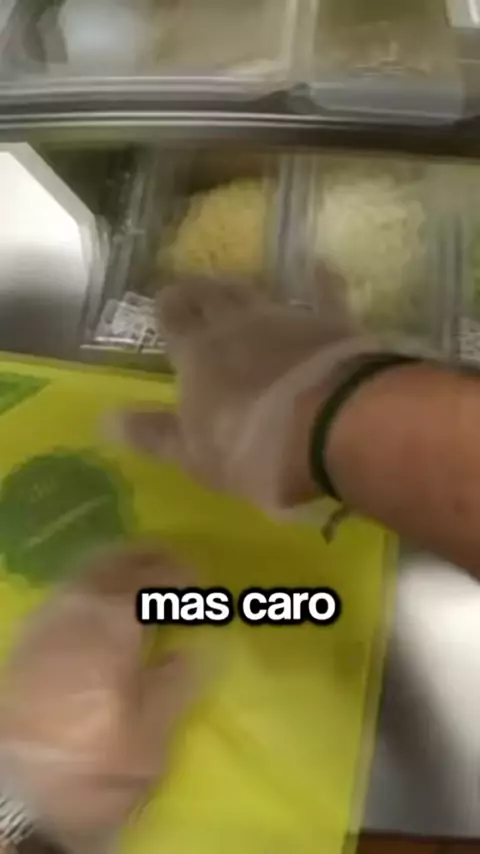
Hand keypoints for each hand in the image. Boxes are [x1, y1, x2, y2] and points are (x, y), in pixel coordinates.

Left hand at [0, 546, 197, 853]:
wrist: (12, 797)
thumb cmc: (91, 767)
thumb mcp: (149, 740)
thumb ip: (176, 686)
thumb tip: (196, 650)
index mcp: (114, 624)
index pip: (153, 581)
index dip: (179, 576)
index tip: (200, 579)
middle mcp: (78, 609)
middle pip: (115, 563)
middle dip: (147, 557)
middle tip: (173, 560)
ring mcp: (47, 621)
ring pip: (85, 572)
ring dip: (117, 565)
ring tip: (140, 574)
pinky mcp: (27, 640)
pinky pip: (66, 591)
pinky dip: (90, 584)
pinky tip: (100, 601)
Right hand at [116, 272, 377, 508]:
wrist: (335, 426)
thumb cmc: (253, 447)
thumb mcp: (193, 454)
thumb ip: (151, 433)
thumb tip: (104, 420)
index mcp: (198, 352)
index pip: (174, 317)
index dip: (167, 307)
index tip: (163, 300)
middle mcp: (238, 323)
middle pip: (212, 295)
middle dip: (200, 289)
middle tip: (194, 285)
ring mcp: (287, 318)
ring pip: (259, 290)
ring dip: (246, 286)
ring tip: (237, 281)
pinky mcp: (332, 323)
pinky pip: (325, 293)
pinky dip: (321, 279)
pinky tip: (322, 265)